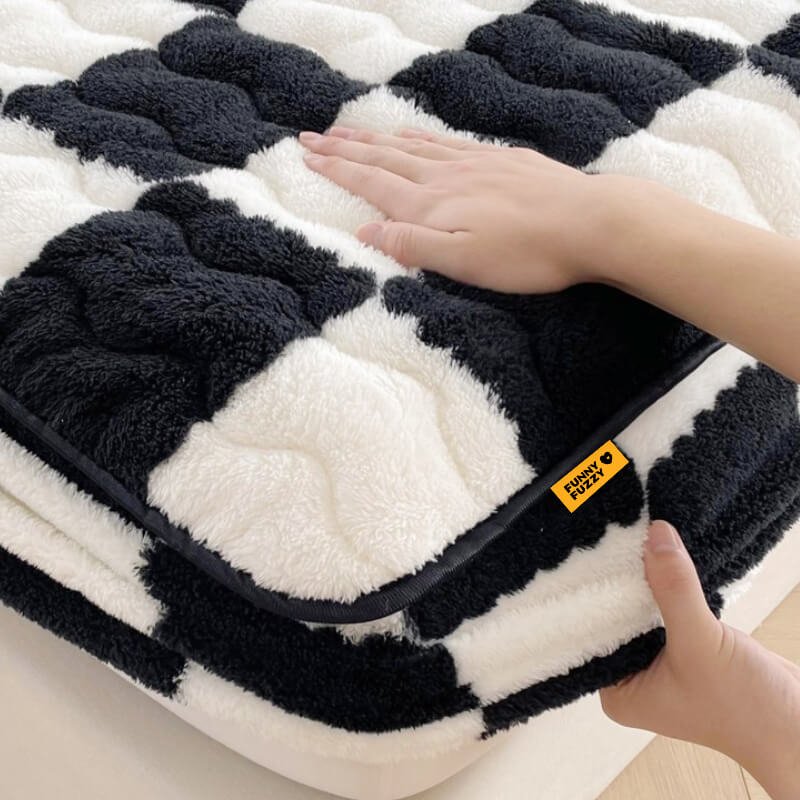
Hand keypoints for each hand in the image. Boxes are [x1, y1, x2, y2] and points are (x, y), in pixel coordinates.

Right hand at [299, 126, 623, 292]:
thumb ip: (412, 246)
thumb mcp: (464, 261)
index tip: (307, 153)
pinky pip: (446, 141)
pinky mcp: (500, 160)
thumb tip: (365, 233)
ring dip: (376, 138)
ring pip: (412, 145)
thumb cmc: (527, 253)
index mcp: (432, 204)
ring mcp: (474, 163)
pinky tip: (414, 133)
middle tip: (314, 135)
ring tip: (352, 131)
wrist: (590, 222)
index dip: (337, 168)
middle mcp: (446, 176)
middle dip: (346, 147)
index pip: (372, 182)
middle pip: (385, 156)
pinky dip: (419, 136)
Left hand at [601, 520, 799, 799]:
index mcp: (617, 692)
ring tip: (633, 534)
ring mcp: (656, 663)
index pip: (589, 629)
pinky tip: (661, 556)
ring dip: (643, 580)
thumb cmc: (746, 706)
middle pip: (613, 615)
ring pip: (639, 609)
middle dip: (616, 581)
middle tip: (609, 531)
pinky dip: (665, 587)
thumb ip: (674, 590)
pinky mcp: (682, 648)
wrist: (798, 728)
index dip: (590, 590)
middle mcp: (629, 678)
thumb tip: (654, 534)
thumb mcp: (701, 642)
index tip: (588, 547)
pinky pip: (663, 609)